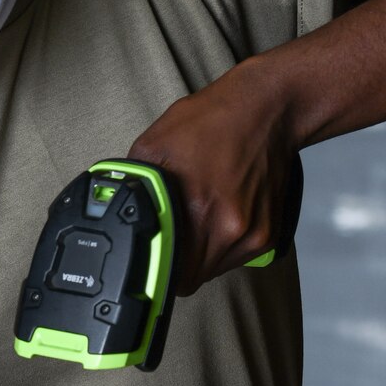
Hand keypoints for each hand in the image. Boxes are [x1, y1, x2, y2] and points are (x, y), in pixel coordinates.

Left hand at [127, 59, 294, 293]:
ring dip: (203, 253)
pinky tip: (220, 214)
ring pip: (216, 269)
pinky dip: (225, 243)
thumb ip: (135, 185)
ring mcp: (254, 234)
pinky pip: (237, 256)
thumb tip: (115, 208)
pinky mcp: (270, 234)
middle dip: (179, 260)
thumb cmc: (212, 121)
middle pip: (193, 277)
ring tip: (200, 217)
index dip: (159, 270)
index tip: (154, 259)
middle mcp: (231, 229)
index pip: (173, 275)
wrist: (268, 108)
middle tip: (174, 233)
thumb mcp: (154, 144)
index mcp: (199, 211)